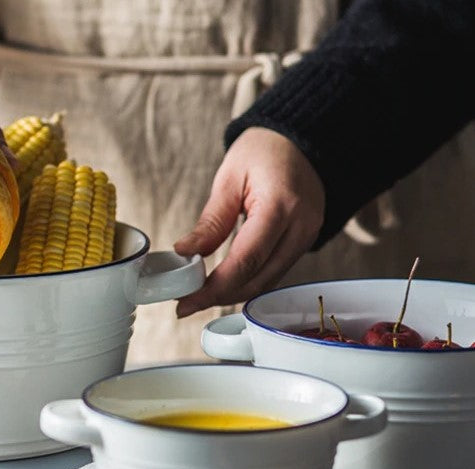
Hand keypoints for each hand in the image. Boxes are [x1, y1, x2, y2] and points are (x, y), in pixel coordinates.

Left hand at [173, 127, 324, 316]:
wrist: (303, 139)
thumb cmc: (265, 150)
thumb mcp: (230, 178)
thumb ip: (211, 221)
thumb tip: (186, 253)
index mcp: (281, 205)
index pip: (245, 260)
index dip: (214, 287)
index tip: (186, 300)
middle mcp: (301, 227)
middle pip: (258, 279)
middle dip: (219, 297)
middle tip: (186, 304)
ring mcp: (307, 237)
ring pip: (267, 282)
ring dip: (232, 294)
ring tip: (198, 296)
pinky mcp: (304, 243)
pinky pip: (274, 272)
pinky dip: (247, 282)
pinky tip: (222, 284)